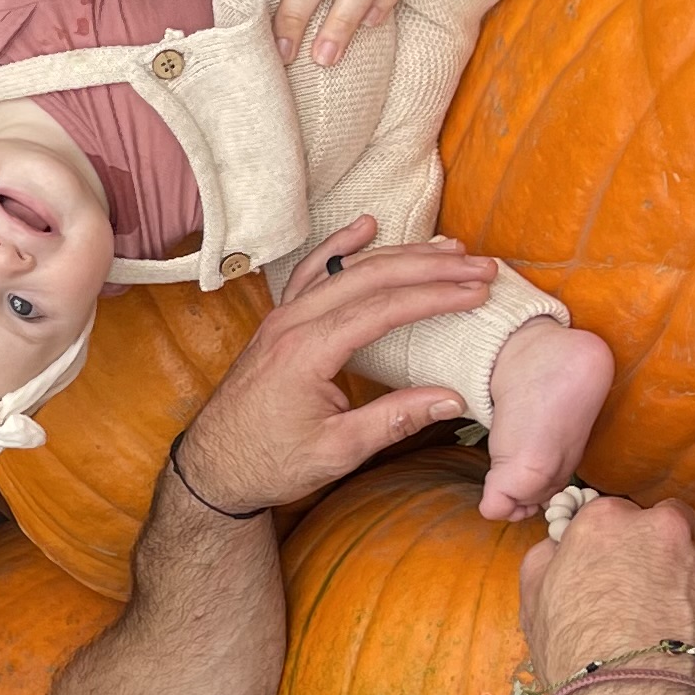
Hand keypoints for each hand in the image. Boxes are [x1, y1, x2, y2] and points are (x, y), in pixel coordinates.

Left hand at [167, 218, 489, 518]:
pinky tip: (365, 227)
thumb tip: (452, 400)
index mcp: (306, 351)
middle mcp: (291, 322)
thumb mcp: (337, 451)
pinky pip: (313, 271)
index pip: (383, 308)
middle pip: (369, 276)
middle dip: (429, 267)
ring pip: (345, 267)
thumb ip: (393, 421)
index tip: (477, 291)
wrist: (214, 466)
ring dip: (398, 254)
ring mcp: (282, 317)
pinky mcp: (280, 321)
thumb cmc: (270, 462)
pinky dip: (341, 246)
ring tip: (447, 247)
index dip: (435, 296)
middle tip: (480, 266)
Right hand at [517, 495, 694, 694]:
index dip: (609, 540)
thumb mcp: (533, 596)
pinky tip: (678, 651)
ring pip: (693, 566)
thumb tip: (560, 547)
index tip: (603, 564)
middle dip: (656, 550)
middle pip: (665, 526)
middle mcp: (664, 532)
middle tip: (637, 590)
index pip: (614, 512)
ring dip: (680, 587)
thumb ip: (549, 555)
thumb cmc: (573, 649)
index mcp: (610, 521)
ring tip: (658, 632)